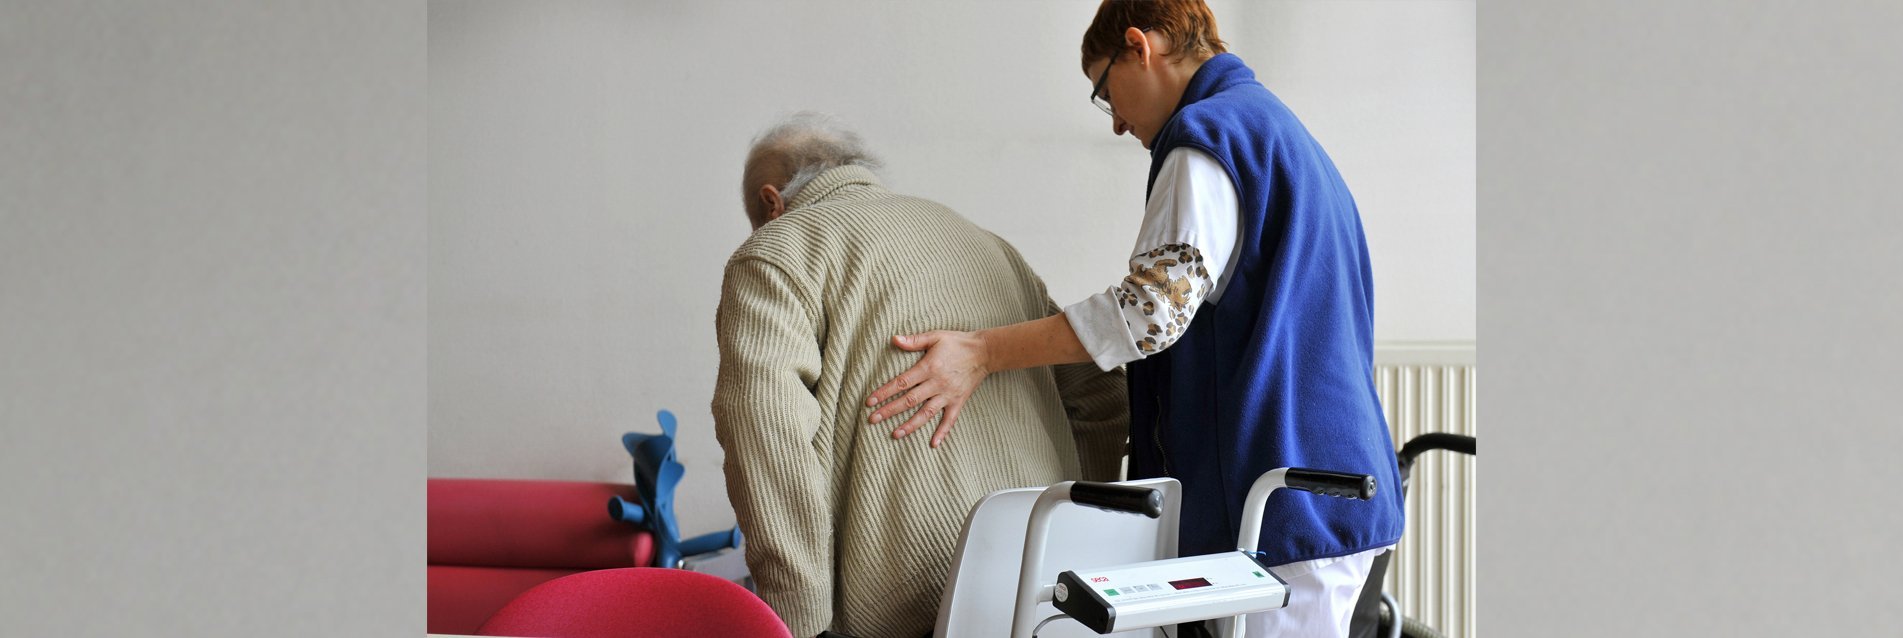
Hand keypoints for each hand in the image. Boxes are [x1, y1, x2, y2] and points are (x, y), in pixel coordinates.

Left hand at [865, 330, 990, 447]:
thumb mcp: (935, 337)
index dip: (884, 392)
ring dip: (910, 425)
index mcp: (928, 368)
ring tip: (895, 434)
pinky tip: (934, 444)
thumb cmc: (957, 342)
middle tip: (873, 419)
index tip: (870, 401)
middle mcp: (937, 384)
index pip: (901, 383)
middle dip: (890, 411)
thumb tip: (894, 339)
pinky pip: (950, 420)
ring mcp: (948, 395)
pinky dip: (942, 432)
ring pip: (926, 413)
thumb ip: (914, 341)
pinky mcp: (958, 401)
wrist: (984, 352)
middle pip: (909, 401)